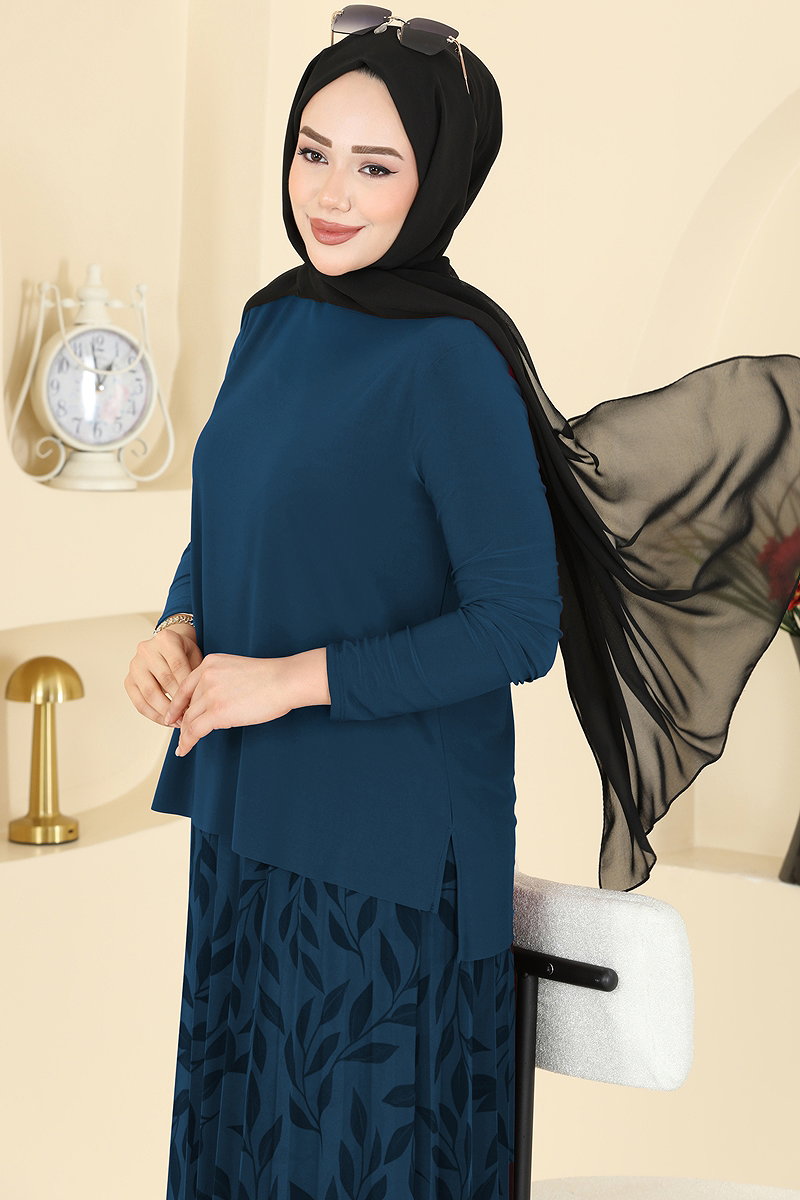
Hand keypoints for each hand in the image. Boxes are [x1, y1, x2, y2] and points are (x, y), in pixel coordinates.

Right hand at [124, 626, 202, 725]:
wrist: (168, 647)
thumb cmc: (184, 653)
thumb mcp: (194, 656)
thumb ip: (194, 674)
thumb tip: (195, 702)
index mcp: (165, 639)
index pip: (178, 666)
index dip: (187, 688)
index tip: (196, 704)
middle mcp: (146, 650)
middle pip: (163, 681)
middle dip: (178, 702)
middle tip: (189, 716)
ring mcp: (134, 665)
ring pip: (149, 694)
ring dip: (165, 711)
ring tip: (178, 721)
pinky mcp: (128, 680)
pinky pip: (139, 702)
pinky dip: (153, 714)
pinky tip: (166, 721)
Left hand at [164, 654, 293, 755]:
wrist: (284, 681)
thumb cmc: (271, 678)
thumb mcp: (237, 670)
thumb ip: (221, 681)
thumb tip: (214, 704)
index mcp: (210, 663)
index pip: (186, 686)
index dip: (177, 704)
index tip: (173, 715)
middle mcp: (206, 676)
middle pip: (188, 704)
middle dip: (183, 721)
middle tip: (183, 734)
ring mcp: (210, 694)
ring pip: (189, 719)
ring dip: (185, 734)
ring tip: (183, 745)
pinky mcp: (217, 712)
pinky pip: (194, 731)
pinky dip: (187, 742)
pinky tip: (184, 749)